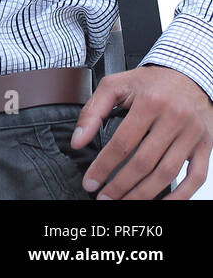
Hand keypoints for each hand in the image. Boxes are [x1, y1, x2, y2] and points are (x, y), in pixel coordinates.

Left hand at [71, 64, 212, 198]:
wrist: (188, 73)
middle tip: (104, 197)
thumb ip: (93, 111)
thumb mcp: (115, 85)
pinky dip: (181, 195)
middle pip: (144, 162)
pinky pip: (196, 176)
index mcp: (150, 103)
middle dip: (121, 185)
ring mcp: (191, 135)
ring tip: (125, 202)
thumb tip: (78, 140)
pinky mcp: (205, 145)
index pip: (122, 143)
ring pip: (167, 173)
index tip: (91, 181)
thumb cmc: (151, 81)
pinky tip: (164, 203)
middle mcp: (174, 119)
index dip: (104, 166)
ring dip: (144, 194)